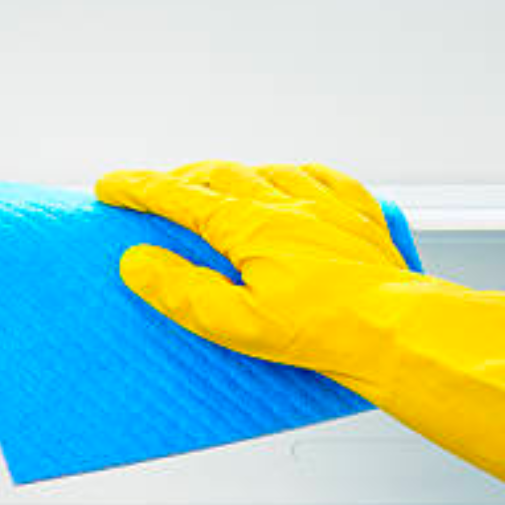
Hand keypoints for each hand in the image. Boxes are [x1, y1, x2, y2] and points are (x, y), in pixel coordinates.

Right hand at [96, 161, 504, 504]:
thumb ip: (181, 290)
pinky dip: (297, 177)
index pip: (180, 197)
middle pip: (221, 175)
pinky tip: (296, 184)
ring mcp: (326, 204)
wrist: (395, 328)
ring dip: (238, 176)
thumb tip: (137, 260)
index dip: (140, 189)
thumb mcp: (235, 322)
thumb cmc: (319, 333)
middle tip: (160, 192)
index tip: (110, 187)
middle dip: (183, 180)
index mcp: (250, 225)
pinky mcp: (359, 216)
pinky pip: (324, 179)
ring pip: (270, 172)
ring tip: (221, 188)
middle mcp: (287, 202)